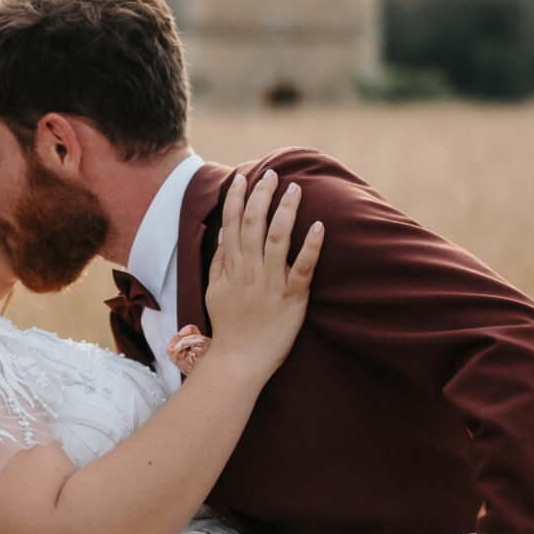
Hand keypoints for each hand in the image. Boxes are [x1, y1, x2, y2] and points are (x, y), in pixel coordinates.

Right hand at [203, 170, 324, 379]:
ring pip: (278, 239)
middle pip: (254, 224)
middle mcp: (250, 270)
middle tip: (272, 173)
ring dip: (286, 210)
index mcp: (231, 267)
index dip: (237, 198)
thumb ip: (219, 261)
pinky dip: (311, 246)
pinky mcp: (293, 298)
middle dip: (262, 195)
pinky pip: (303, 268)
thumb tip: (223, 234)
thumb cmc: (229, 326)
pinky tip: (319, 226)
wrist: (240, 361)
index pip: (232, 224)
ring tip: (295, 189)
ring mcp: (271, 283)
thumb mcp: (214, 291)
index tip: (243, 177)